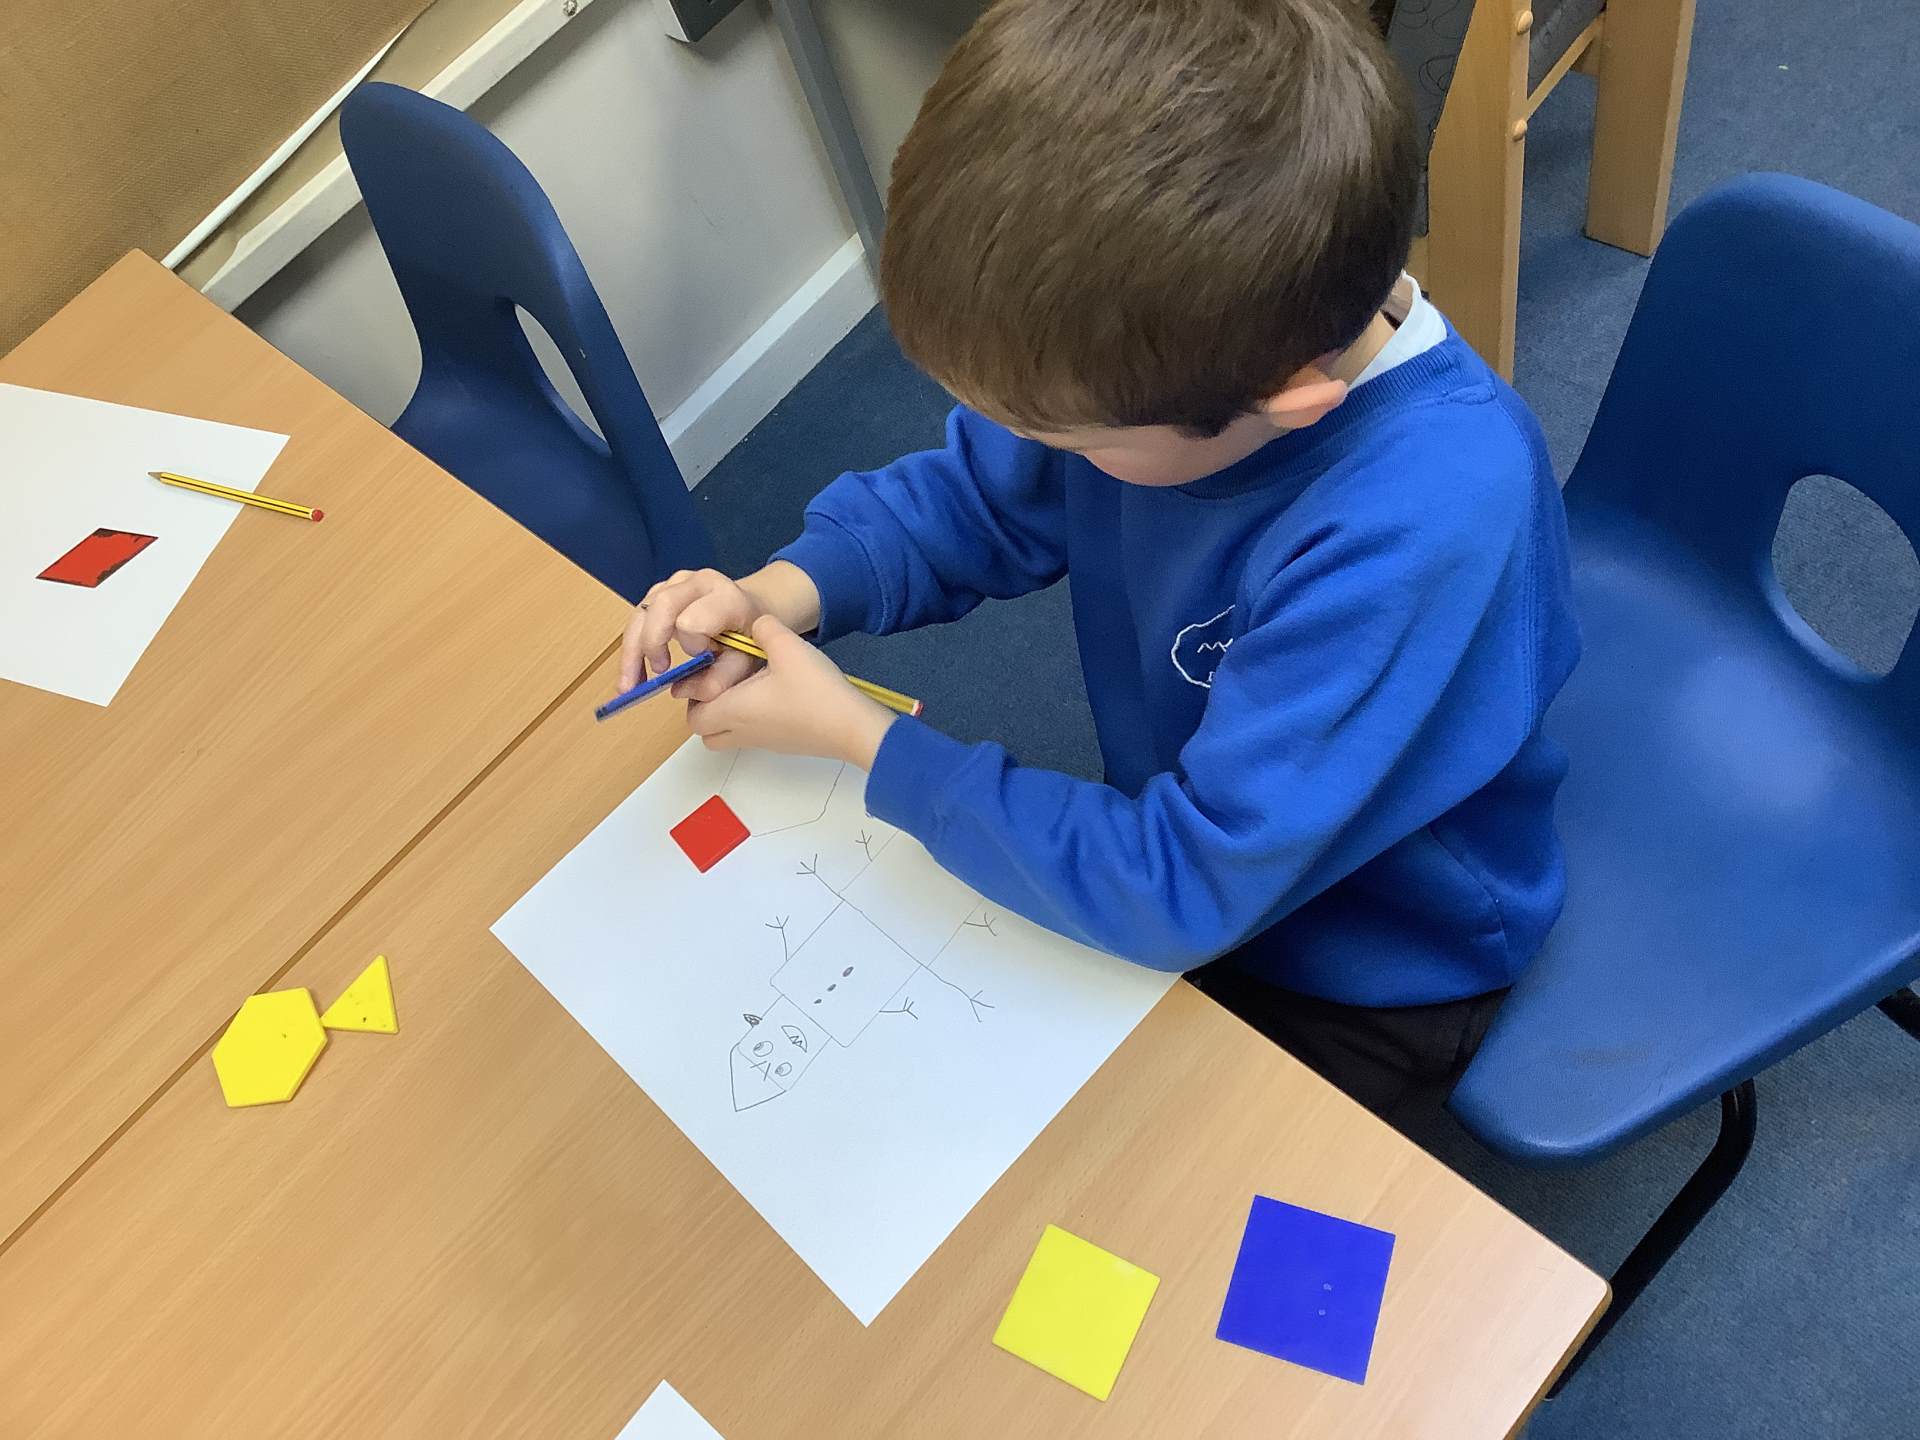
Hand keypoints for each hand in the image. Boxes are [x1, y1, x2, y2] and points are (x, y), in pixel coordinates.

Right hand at [619, 568, 762, 698]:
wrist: (753, 608)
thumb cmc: (750, 635)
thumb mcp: (746, 660)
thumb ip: (721, 678)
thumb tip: (679, 690)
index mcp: (726, 597)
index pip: (694, 620)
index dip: (692, 645)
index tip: (702, 657)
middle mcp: (698, 583)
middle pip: (660, 607)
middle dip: (651, 644)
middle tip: (652, 677)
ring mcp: (677, 583)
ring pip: (642, 611)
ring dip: (632, 650)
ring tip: (630, 684)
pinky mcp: (660, 590)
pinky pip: (639, 616)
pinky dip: (632, 645)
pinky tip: (633, 671)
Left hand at [685, 616, 896, 768]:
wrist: (852, 728)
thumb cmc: (815, 691)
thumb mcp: (788, 646)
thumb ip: (763, 628)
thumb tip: (754, 622)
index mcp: (734, 709)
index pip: (693, 714)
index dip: (693, 695)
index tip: (708, 671)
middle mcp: (742, 730)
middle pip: (705, 731)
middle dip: (706, 708)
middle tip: (722, 680)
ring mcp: (762, 742)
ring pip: (727, 736)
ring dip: (727, 716)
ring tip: (746, 687)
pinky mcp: (782, 744)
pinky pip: (750, 736)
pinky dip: (749, 720)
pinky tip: (773, 695)